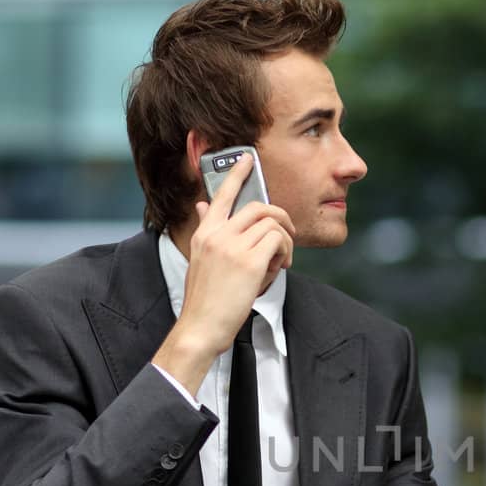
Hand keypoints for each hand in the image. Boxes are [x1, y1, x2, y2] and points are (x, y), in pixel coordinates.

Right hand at [153, 156, 296, 390]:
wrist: (200, 326)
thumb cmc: (204, 299)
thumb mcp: (200, 259)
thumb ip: (206, 231)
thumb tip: (203, 206)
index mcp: (205, 232)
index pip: (222, 194)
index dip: (237, 173)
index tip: (247, 159)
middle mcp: (217, 234)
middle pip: (259, 207)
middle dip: (280, 218)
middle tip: (285, 236)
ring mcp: (233, 246)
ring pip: (272, 223)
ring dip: (285, 241)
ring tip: (281, 261)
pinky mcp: (249, 261)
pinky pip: (278, 241)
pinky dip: (285, 252)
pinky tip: (279, 268)